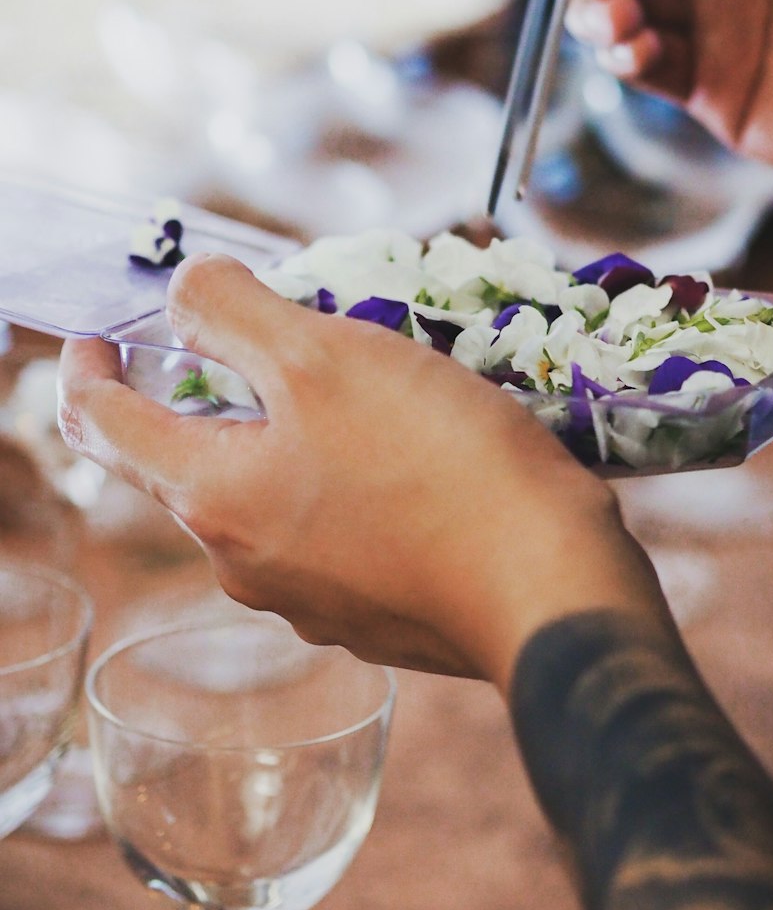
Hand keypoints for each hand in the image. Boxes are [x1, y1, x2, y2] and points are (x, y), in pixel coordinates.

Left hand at [58, 255, 668, 689]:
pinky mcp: (374, 615)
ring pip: (269, 496)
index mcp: (214, 497)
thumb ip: (232, 314)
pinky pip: (332, 532)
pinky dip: (343, 482)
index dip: (86, 367)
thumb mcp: (325, 356)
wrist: (549, 588)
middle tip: (258, 337)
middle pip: (191, 463)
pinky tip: (405, 452)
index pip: (103, 426)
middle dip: (211, 394)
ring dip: (288, 436)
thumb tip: (183, 295)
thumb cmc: (436, 463)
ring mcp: (311, 600)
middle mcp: (245, 562)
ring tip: (353, 384)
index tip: (97, 333)